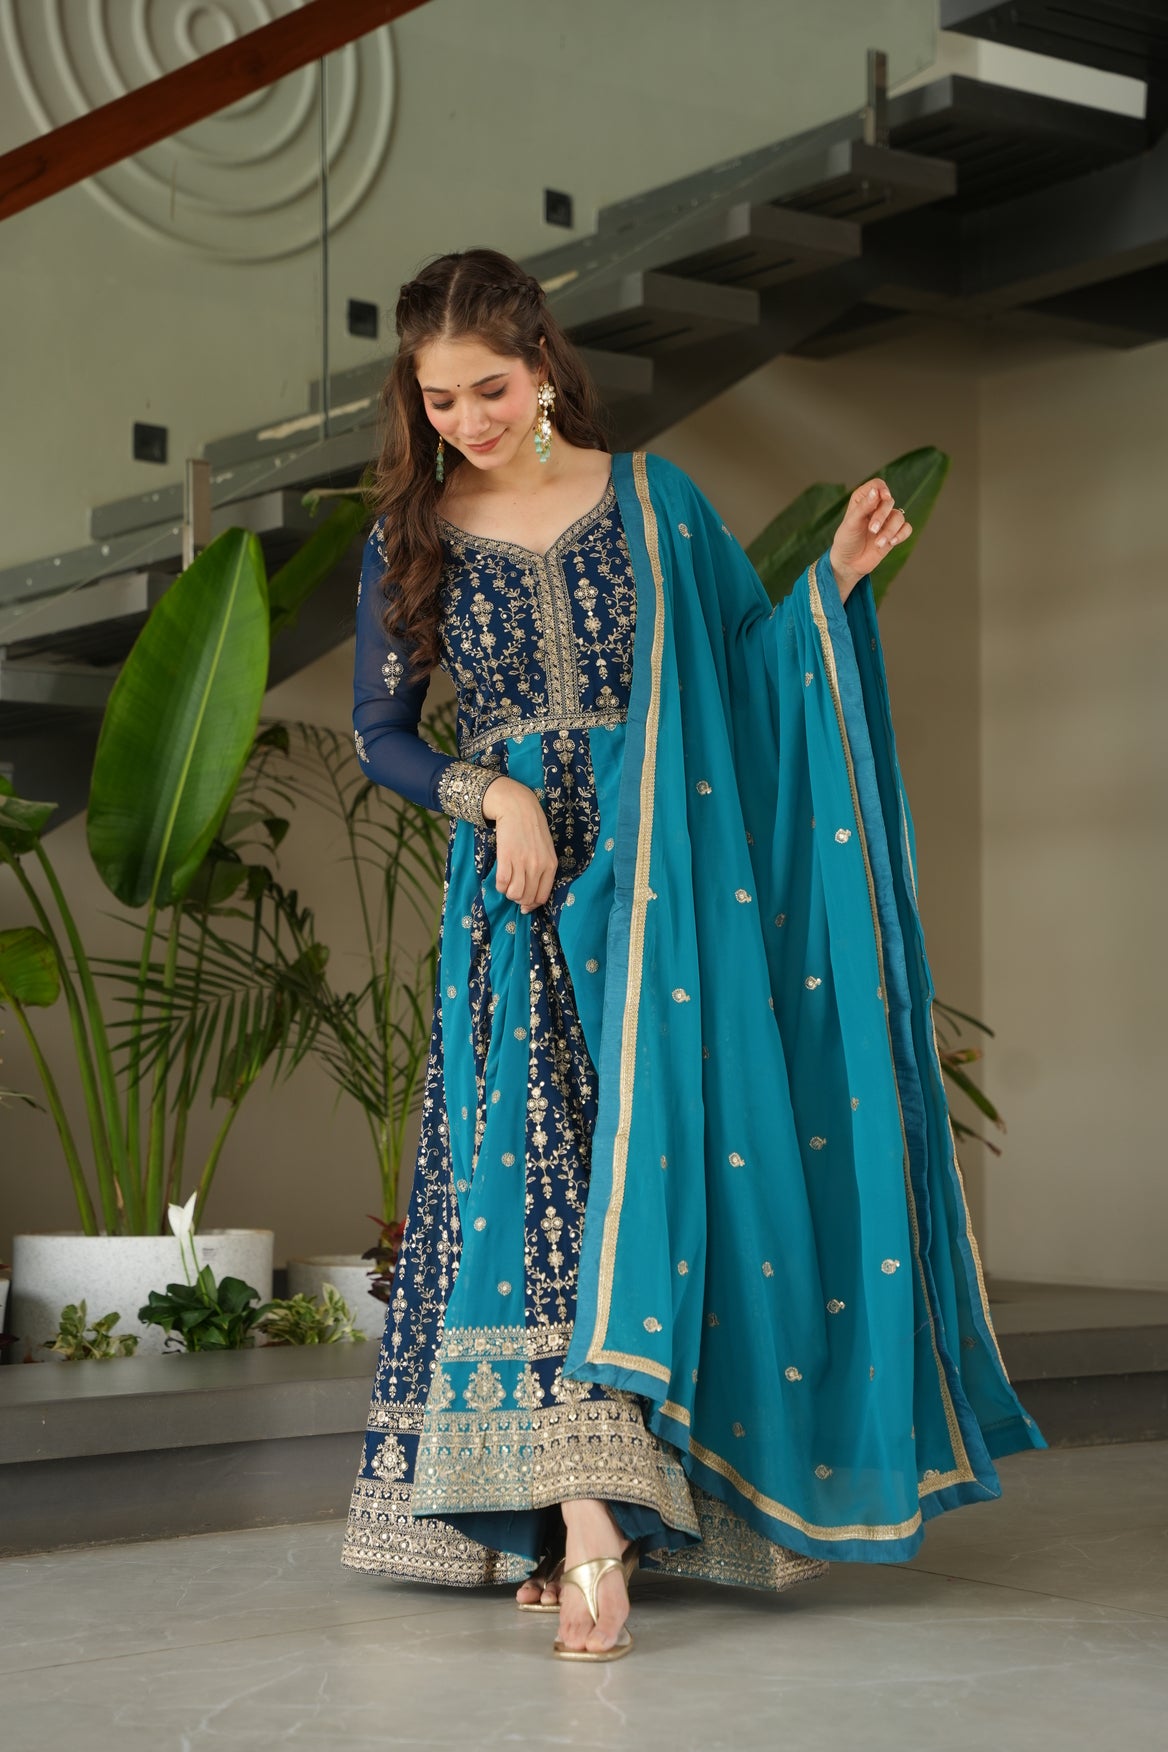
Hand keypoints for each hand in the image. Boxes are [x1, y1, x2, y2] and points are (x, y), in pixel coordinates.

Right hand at [481, 776, 558, 913]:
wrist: (518, 807)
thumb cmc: (532, 828)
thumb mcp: (546, 849)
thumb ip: (543, 869)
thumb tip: (532, 893)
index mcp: (550, 865)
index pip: (542, 896)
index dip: (531, 905)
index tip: (524, 905)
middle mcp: (538, 866)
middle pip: (527, 897)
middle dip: (518, 900)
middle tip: (513, 891)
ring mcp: (522, 862)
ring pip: (514, 893)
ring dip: (508, 893)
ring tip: (507, 885)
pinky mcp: (506, 857)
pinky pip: (501, 883)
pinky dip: (499, 886)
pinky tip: (500, 879)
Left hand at [829, 479, 911, 601]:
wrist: (849, 564)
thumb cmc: (846, 541)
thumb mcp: (851, 523)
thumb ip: (864, 507)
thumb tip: (876, 491)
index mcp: (863, 500)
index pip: (877, 485)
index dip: (882, 489)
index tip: (883, 497)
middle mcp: (876, 507)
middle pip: (889, 502)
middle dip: (882, 516)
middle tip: (872, 530)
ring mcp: (886, 521)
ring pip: (899, 516)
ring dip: (890, 530)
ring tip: (878, 543)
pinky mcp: (893, 534)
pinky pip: (906, 528)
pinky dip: (901, 534)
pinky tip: (891, 542)